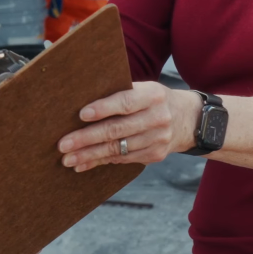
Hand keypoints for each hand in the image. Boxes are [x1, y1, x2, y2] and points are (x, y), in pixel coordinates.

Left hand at [57, 81, 202, 172]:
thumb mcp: (145, 89)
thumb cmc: (154, 100)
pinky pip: (123, 160)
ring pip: (118, 149)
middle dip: (87, 138)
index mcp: (153, 95)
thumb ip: (120, 93)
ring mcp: (158, 139)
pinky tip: (84, 164)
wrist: (188, 119)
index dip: (103, 108)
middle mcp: (158, 117)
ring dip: (90, 155)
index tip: (81, 115)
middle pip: (118, 130)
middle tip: (64, 144)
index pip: (126, 102)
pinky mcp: (155, 155)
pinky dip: (101, 162)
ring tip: (68, 159)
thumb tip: (81, 103)